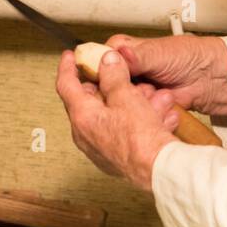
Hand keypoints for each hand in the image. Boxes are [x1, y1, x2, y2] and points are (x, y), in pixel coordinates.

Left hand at [55, 49, 178, 190]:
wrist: (158, 169)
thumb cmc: (140, 137)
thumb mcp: (126, 95)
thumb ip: (114, 75)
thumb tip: (107, 62)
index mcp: (82, 117)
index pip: (66, 86)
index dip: (67, 67)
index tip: (69, 57)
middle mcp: (86, 135)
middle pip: (91, 101)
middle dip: (110, 85)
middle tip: (122, 75)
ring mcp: (100, 149)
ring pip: (112, 116)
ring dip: (131, 103)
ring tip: (152, 96)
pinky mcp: (116, 158)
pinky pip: (124, 132)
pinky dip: (139, 120)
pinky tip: (160, 116)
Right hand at [106, 33, 226, 120]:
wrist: (214, 79)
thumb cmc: (192, 57)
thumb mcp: (160, 54)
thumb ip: (136, 56)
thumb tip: (116, 53)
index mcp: (126, 51)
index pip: (98, 61)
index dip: (98, 74)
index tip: (102, 83)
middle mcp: (129, 70)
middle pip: (107, 86)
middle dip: (120, 92)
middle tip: (137, 90)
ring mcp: (137, 90)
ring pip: (121, 102)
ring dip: (135, 104)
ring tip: (154, 97)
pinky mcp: (146, 106)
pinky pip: (137, 114)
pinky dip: (145, 114)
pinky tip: (157, 109)